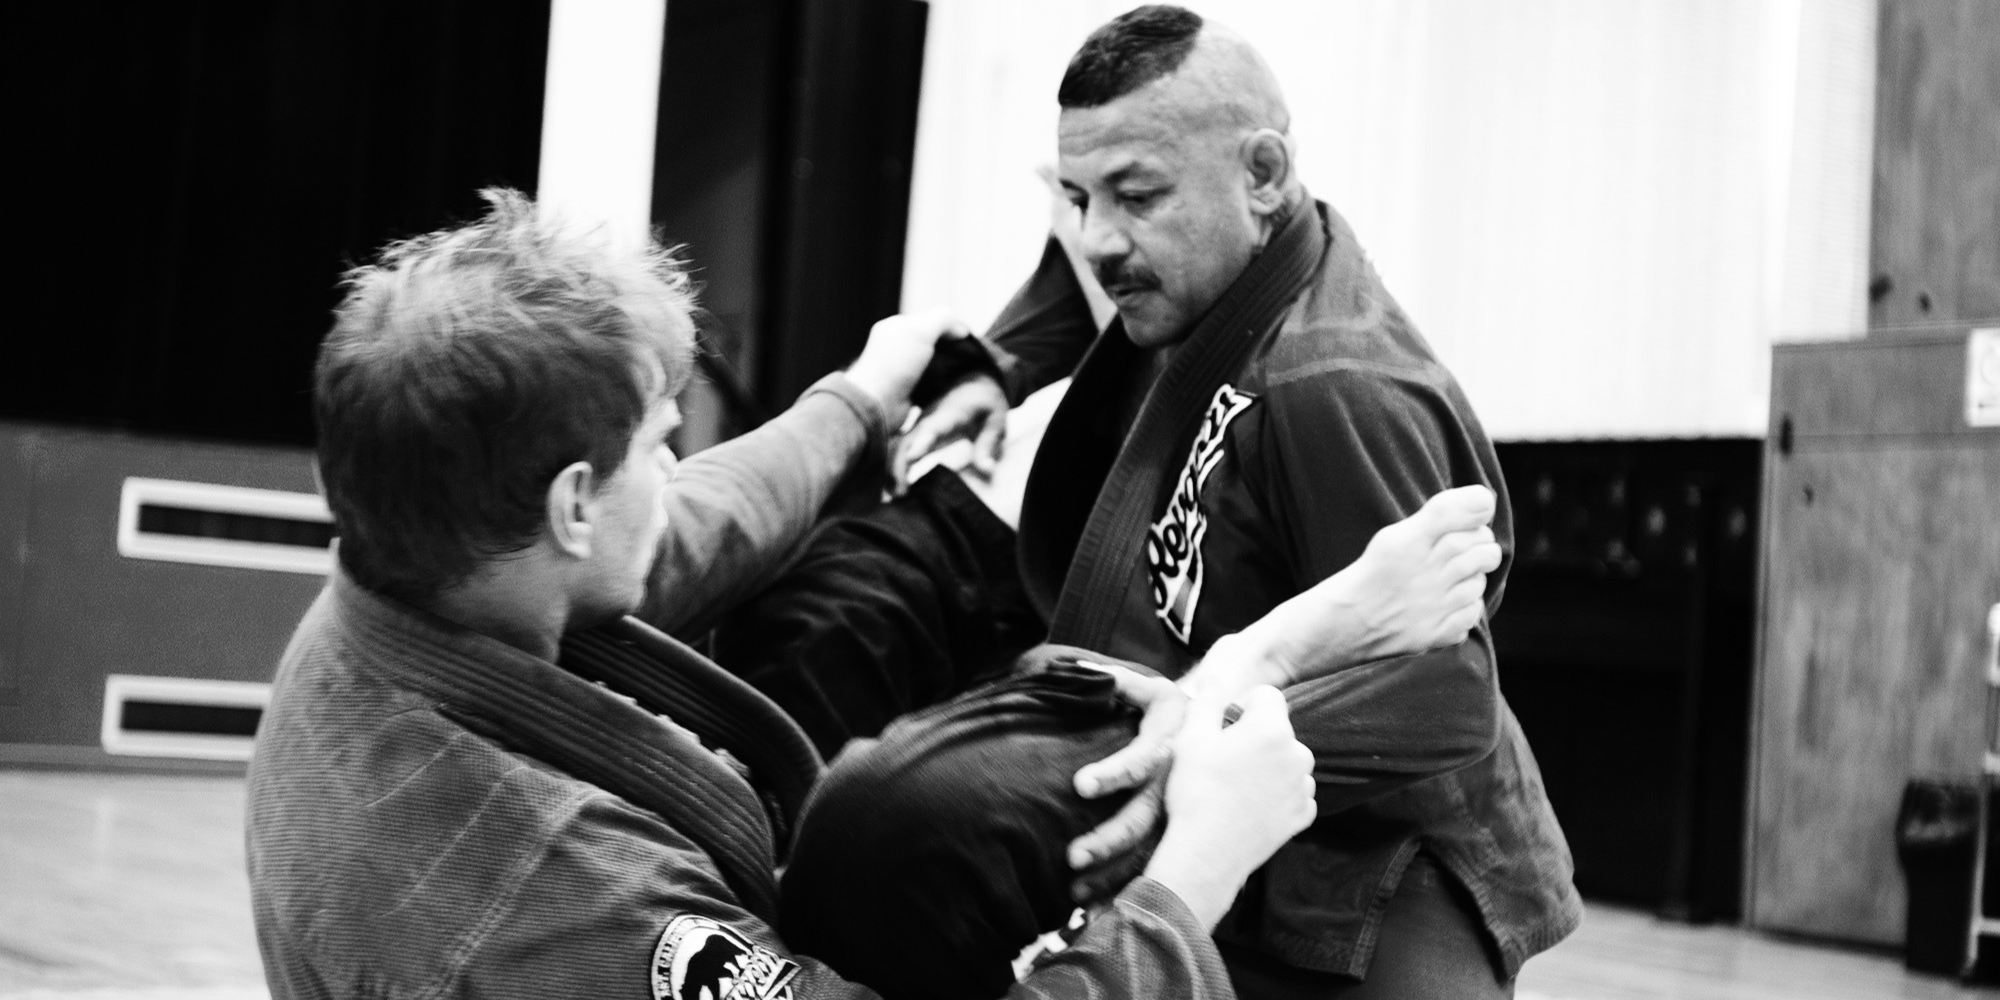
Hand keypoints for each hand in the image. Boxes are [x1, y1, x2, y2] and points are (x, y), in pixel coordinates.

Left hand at [843, 310, 970, 431]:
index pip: (932, 320)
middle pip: (934, 341)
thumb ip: (943, 320)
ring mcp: (903, 369)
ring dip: (949, 367)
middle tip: (969, 357)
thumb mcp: (920, 330)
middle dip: (952, 348)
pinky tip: (953, 385)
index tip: (967, 339)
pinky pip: (931, 381)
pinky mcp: (909, 390)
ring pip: (935, 362)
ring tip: (965, 372)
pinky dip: (942, 382)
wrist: (877, 404)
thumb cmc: (896, 364)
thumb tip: (961, 329)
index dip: (951, 327)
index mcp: (897, 327)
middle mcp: (899, 345)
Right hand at [891, 374, 1008, 495]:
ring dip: (892, 467)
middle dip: (899, 464)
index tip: (911, 458)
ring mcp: (919, 423)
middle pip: (908, 439)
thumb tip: (987, 470)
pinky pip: (899, 447)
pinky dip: (893, 465)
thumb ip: (990, 443)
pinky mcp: (915, 431)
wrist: (972, 380)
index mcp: (951, 412)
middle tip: (899, 493)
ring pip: (898, 444)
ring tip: (893, 495)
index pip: (934, 426)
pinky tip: (891, 487)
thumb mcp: (997, 419)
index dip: (922, 441)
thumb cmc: (986, 402)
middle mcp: (929, 417)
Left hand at [1063, 663, 1184, 901]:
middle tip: (1072, 859)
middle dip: (1108, 839)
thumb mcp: (1158, 691)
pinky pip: (1163, 866)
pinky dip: (1137, 888)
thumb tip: (1078, 670)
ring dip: (1117, 875)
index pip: (1138, 761)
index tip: (1080, 785)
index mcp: (1172, 748)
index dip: (1111, 772)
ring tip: (1079, 899)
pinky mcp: (1190, 834)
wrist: (1242, 733)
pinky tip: (1109, 910)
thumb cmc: (1187, 709)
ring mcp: (1187, 814)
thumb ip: (1121, 682)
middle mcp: (1179, 786)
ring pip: (1152, 849)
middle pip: (1143, 818)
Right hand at [1143, 685, 1316, 929]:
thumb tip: (1215, 677)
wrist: (1207, 854)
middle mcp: (1298, 754)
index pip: (1268, 695)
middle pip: (1278, 729)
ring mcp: (1303, 787)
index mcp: (1272, 729)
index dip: (1243, 704)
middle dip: (1256, 736)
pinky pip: (1293, 792)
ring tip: (1235, 785)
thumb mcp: (1192, 737)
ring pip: (1287, 761)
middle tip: (1224, 760)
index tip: (1223, 726)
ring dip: (1268, 765)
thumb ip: (1207, 700)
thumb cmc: (1196, 792)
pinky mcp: (1303, 815)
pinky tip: (1249, 805)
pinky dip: (1276, 794)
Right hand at [1327, 484, 1501, 664]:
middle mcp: (1424, 571)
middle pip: (1483, 548)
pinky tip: (1445, 603)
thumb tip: (1486, 501)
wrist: (1341, 624)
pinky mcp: (1436, 634)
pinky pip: (1473, 614)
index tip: (1476, 512)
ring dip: (1472, 578)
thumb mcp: (1394, 535)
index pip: (1467, 511)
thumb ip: (1439, 514)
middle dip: (1480, 544)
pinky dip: (1466, 608)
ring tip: (1448, 578)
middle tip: (1461, 549)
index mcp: (1410, 540)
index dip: (1479, 507)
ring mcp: (1433, 606)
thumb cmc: (1371, 575)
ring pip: (1480, 582)